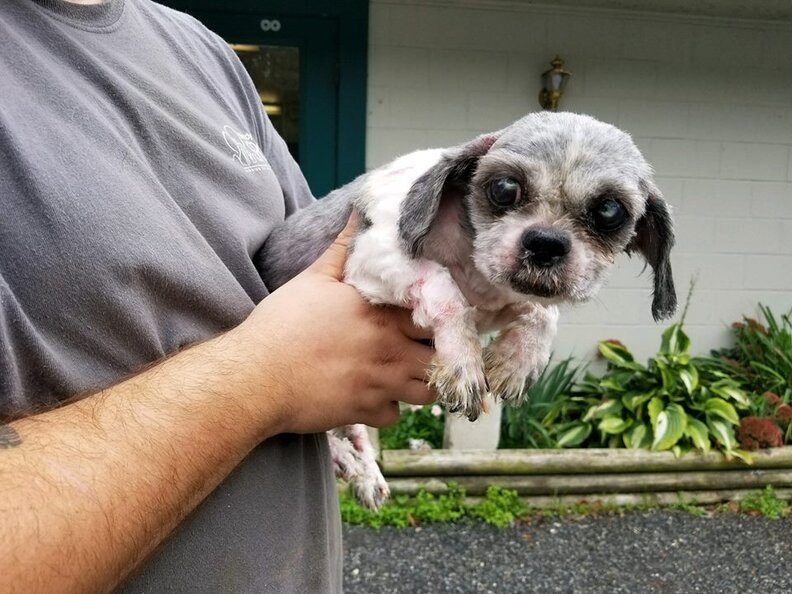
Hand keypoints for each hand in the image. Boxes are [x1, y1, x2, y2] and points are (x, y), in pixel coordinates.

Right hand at [231, 216, 436, 434]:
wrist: (255, 376)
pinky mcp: (365, 412)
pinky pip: (394, 416)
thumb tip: (360, 213)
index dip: (435, 317)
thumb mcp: (313, 279)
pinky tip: (372, 395)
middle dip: (434, 353)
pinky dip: (387, 408)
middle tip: (419, 348)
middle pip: (439, 357)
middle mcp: (390, 349)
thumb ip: (343, 249)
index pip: (434, 316)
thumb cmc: (282, 324)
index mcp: (381, 313)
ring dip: (419, 383)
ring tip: (403, 373)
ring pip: (427, 392)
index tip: (426, 318)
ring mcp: (381, 384)